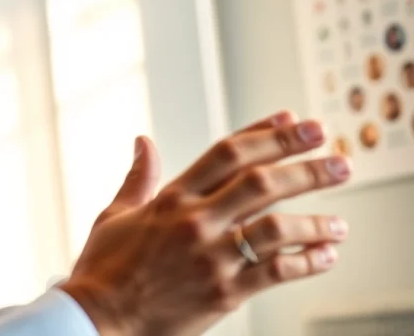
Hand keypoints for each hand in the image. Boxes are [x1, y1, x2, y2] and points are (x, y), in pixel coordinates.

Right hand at [60, 111, 350, 335]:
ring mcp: (210, 256)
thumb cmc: (103, 268)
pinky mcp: (222, 293)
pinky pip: (275, 272)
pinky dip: (306, 262)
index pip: (227, 153)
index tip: (297, 121)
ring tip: (341, 223)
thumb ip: (138, 177)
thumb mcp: (115, 215)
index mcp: (170, 198)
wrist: (97, 319)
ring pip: (276, 226)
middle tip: (340, 159)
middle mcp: (193, 221)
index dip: (266, 133)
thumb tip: (142, 141)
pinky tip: (325, 256)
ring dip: (316, 221)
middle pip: (260, 182)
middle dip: (306, 166)